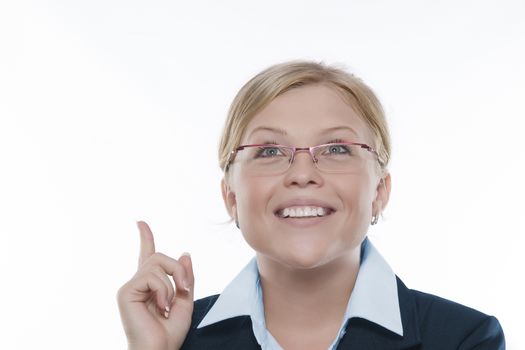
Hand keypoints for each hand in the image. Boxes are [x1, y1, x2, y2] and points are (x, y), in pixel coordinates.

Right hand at [117, 221, 193, 349]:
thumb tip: (185, 252)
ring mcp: (129, 287)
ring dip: (173, 282)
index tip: (140, 223)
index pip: (147, 256)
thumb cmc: (169, 334)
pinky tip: (161, 307)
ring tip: (169, 305)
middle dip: (178, 269)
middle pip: (159, 256)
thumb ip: (186, 277)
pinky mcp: (126, 292)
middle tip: (186, 287)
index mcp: (149, 286)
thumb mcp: (185, 301)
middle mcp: (137, 283)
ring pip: (157, 263)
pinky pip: (152, 276)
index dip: (145, 238)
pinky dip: (164, 290)